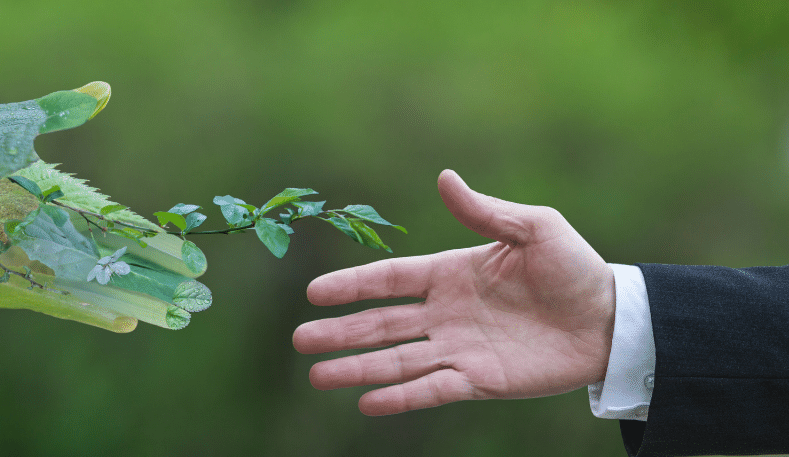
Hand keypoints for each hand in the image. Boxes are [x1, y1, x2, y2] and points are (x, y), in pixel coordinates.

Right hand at [294, 170, 615, 415]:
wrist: (612, 319)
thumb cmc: (574, 268)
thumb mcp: (534, 228)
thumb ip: (485, 211)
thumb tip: (444, 177)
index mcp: (451, 273)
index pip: (390, 280)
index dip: (352, 285)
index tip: (314, 292)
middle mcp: (446, 313)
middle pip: (381, 324)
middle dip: (340, 332)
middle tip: (301, 339)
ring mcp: (459, 348)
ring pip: (397, 360)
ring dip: (358, 369)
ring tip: (318, 377)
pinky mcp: (480, 381)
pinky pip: (433, 389)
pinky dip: (401, 397)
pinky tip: (367, 403)